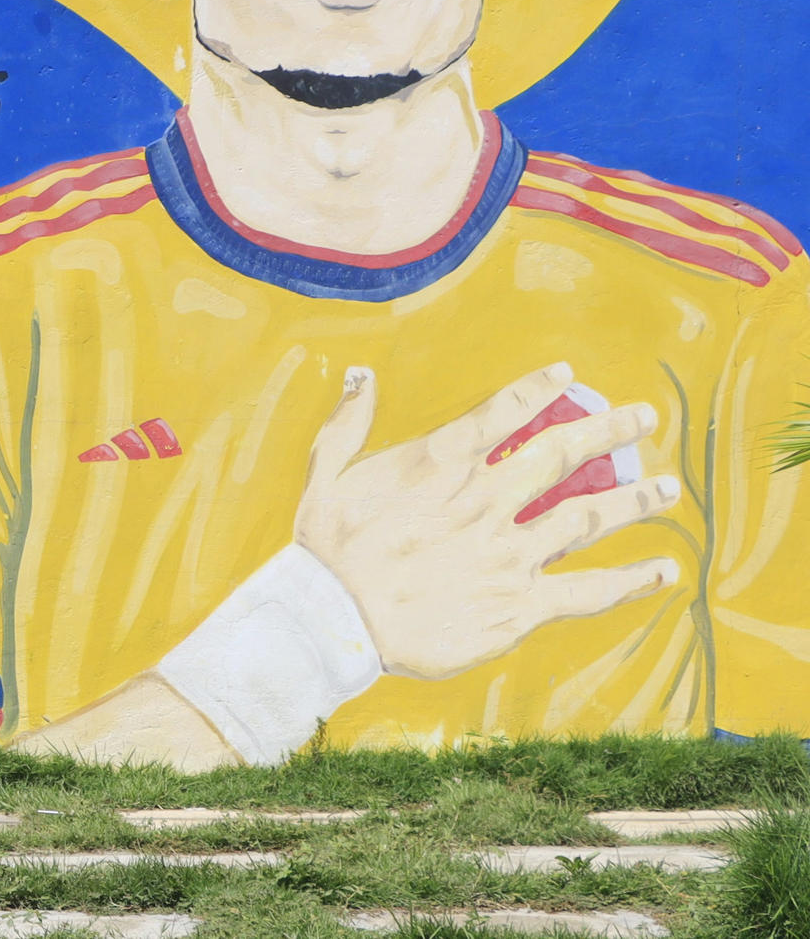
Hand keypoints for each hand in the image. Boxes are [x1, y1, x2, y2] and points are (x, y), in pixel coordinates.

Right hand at [295, 362, 678, 680]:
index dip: (539, 390)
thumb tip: (361, 375)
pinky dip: (630, 581)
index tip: (570, 375)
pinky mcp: (519, 604)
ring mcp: (508, 553)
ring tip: (669, 487)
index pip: (502, 413)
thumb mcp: (326, 474)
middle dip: (609, 431)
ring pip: (587, 517)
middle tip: (644, 417)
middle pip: (561, 456)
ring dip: (633, 499)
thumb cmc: (327, 549)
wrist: (336, 620)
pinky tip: (663, 572)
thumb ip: (348, 422)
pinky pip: (587, 589)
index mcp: (440, 464)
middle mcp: (484, 502)